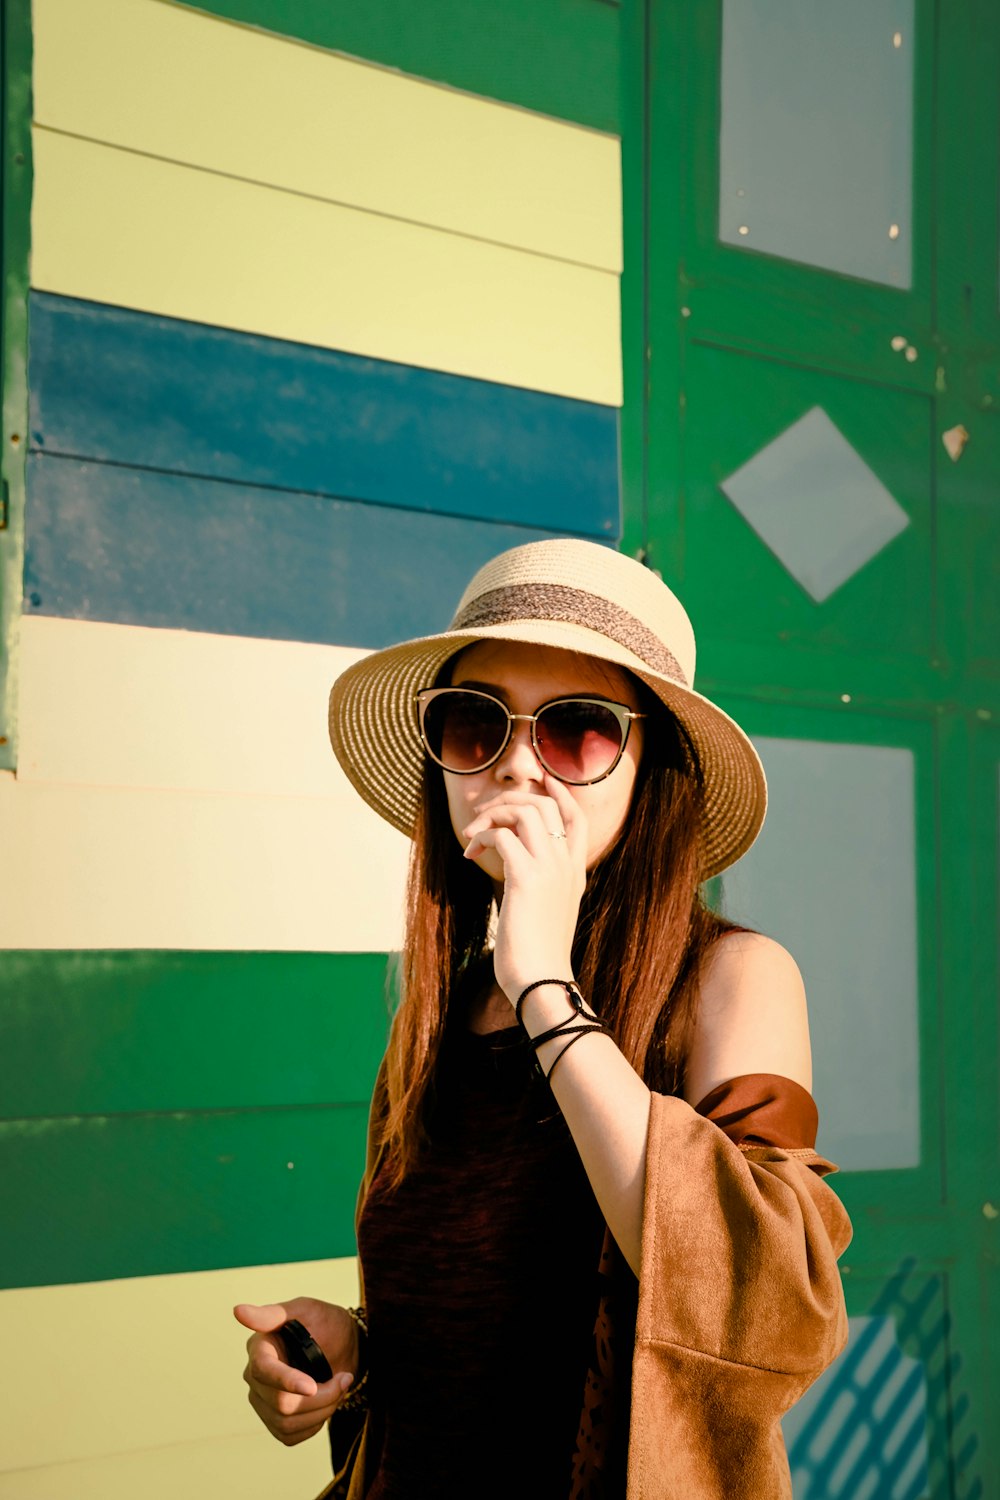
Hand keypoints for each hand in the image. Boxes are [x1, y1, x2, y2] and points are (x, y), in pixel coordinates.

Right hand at [234, 1297, 358, 1445]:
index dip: (287, 1381)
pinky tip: (324, 1405)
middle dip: (321, 1397)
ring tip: (337, 1390)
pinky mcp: (273, 1421)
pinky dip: (314, 1425)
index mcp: (259, 1348)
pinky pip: (290, 1436)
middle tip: (344, 1380)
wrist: (343, 1346)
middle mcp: (255, 1377)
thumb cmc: (325, 1323)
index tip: (312, 1386)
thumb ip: (273, 1314)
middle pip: (281, 1403)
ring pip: (286, 1424)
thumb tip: (238, 1311)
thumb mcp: (306, 1310)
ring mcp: (262, 1401)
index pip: (263, 1371)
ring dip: (322, 1411)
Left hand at [462, 773, 586, 1001]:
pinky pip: (503, 836)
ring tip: (471, 834)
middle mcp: (566, 865)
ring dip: (493, 814)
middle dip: (510, 800)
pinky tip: (471, 854)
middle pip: (545, 806)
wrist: (541, 980)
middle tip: (483, 814)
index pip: (576, 818)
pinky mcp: (526, 878)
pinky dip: (482, 837)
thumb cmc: (538, 953)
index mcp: (575, 872)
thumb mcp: (548, 911)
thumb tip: (516, 866)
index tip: (542, 779)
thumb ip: (541, 883)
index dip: (560, 793)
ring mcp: (550, 869)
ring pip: (525, 811)